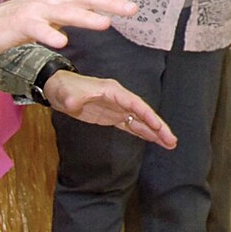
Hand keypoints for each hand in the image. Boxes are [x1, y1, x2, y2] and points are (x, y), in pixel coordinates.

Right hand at [0, 0, 144, 53]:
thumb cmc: (27, 17)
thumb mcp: (57, 9)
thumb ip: (79, 7)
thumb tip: (107, 7)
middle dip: (111, 1)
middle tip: (134, 8)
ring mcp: (37, 9)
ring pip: (65, 12)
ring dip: (85, 17)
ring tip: (105, 23)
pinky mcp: (22, 24)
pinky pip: (37, 30)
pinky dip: (49, 35)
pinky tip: (61, 42)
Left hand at [42, 71, 176, 148]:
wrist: (58, 89)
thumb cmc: (64, 88)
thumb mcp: (67, 93)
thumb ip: (73, 98)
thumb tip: (73, 103)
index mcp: (114, 91)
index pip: (135, 104)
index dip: (147, 115)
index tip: (158, 126)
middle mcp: (120, 100)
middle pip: (143, 113)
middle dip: (158, 127)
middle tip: (172, 140)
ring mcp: (117, 109)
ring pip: (140, 121)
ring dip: (154, 132)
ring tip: (170, 144)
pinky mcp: (113, 117)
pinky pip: (131, 126)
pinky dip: (143, 133)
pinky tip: (154, 140)